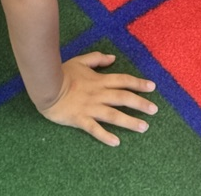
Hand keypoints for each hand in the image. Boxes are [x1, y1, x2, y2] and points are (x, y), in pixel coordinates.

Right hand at [38, 52, 156, 146]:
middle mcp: (98, 94)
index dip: (138, 83)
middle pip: (123, 98)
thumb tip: (113, 58)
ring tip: (144, 127)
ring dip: (130, 121)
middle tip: (154, 110)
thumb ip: (97, 59)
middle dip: (140, 103)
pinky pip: (94, 129)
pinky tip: (116, 142)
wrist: (46, 86)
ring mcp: (90, 107)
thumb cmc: (63, 73)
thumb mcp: (80, 60)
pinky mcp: (80, 119)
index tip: (152, 87)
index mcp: (99, 80)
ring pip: (113, 115)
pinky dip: (105, 135)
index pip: (123, 80)